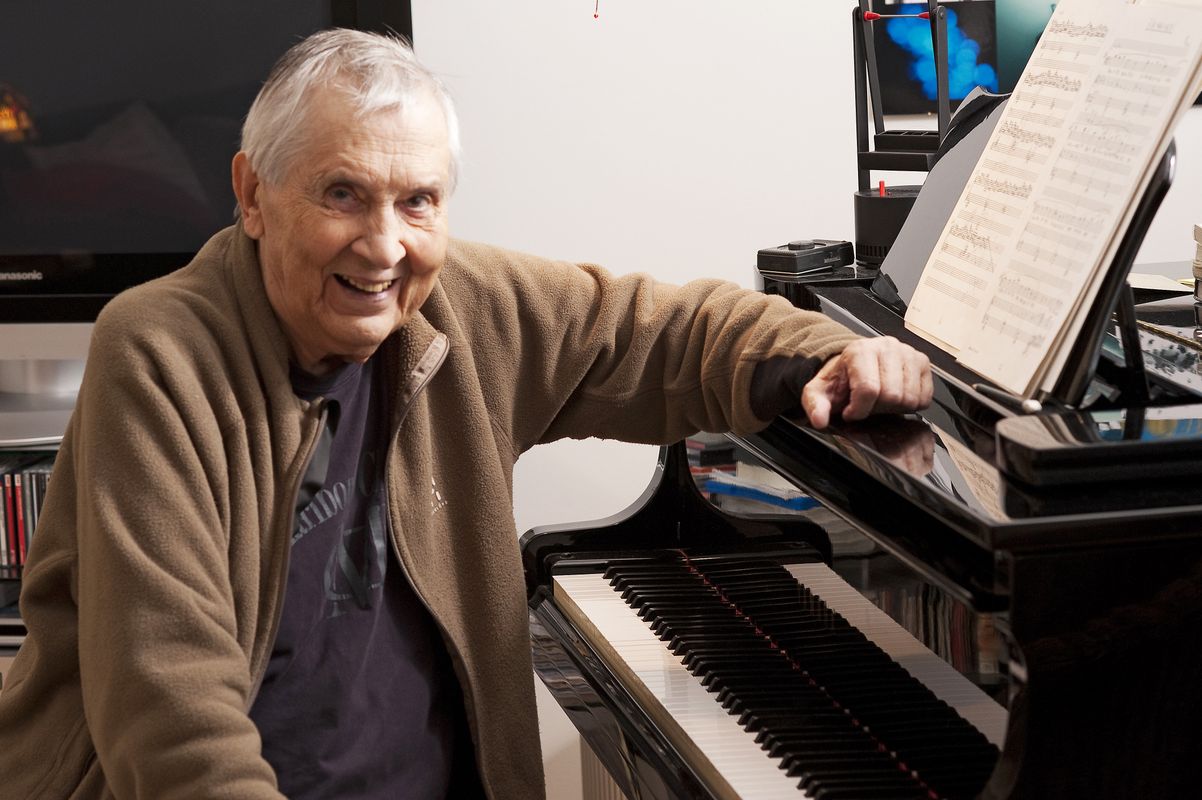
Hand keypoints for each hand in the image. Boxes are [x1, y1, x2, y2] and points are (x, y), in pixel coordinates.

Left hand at [801, 336, 932, 429]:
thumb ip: (815, 405)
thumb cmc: (841, 379)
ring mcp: (908, 353)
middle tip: (867, 404)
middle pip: (892, 396)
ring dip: (894, 407)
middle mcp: (887, 347)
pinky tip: (896, 396)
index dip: (859, 410)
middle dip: (877, 408)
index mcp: (860, 351)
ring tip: (881, 399)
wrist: (854, 366)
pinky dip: (911, 404)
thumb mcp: (819, 392)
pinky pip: (925, 398)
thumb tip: (819, 419)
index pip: (869, 389)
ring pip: (910, 398)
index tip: (851, 411)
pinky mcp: (922, 362)